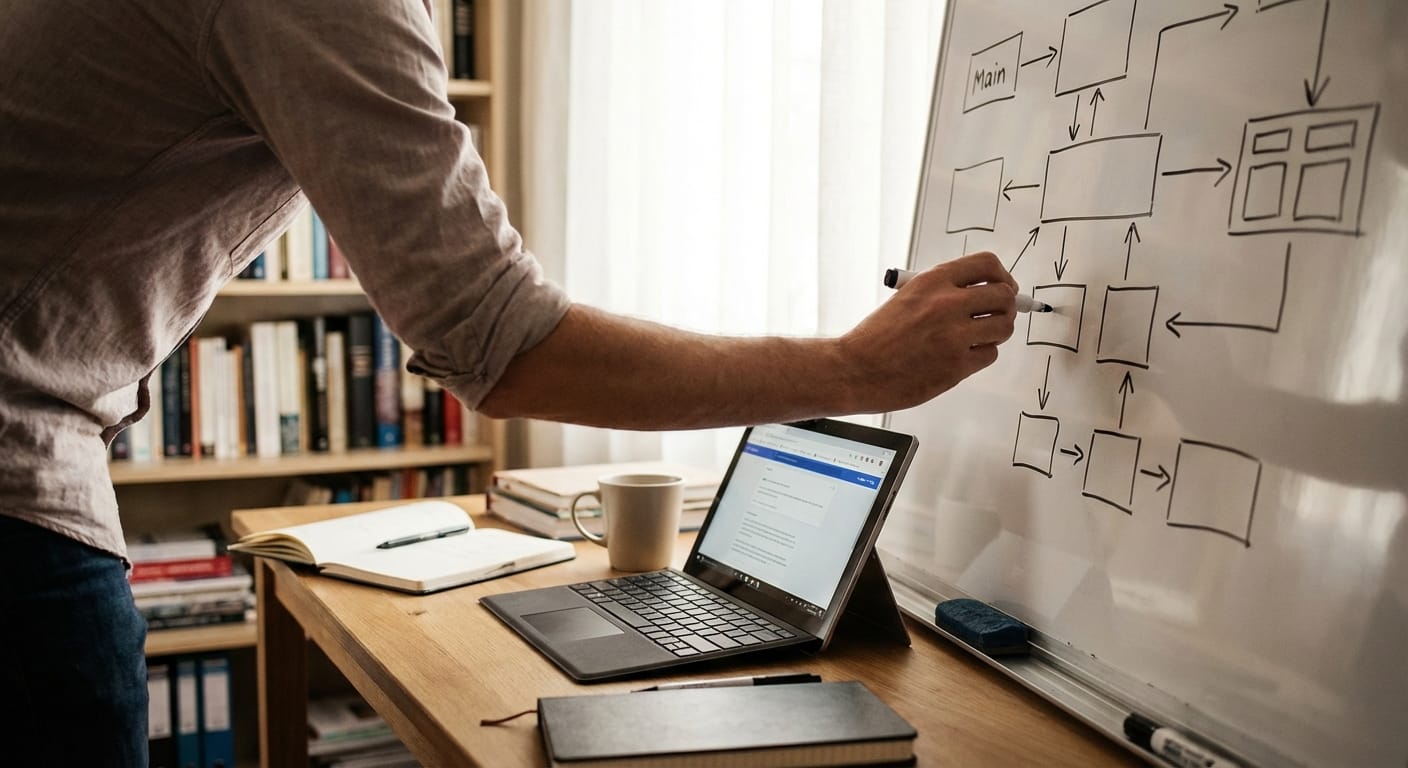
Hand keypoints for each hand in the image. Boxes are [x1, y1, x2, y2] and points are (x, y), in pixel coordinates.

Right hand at [840, 252, 1017, 411]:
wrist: (856, 369)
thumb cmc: (876, 337)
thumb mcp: (906, 296)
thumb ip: (942, 290)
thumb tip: (981, 290)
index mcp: (932, 281)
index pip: (987, 264)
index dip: (1002, 275)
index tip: (1004, 285)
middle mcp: (946, 304)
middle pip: (1004, 296)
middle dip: (1007, 305)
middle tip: (999, 313)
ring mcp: (954, 336)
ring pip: (1004, 327)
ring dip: (998, 330)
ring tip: (983, 334)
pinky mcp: (957, 366)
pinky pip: (989, 354)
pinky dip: (982, 354)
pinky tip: (964, 354)